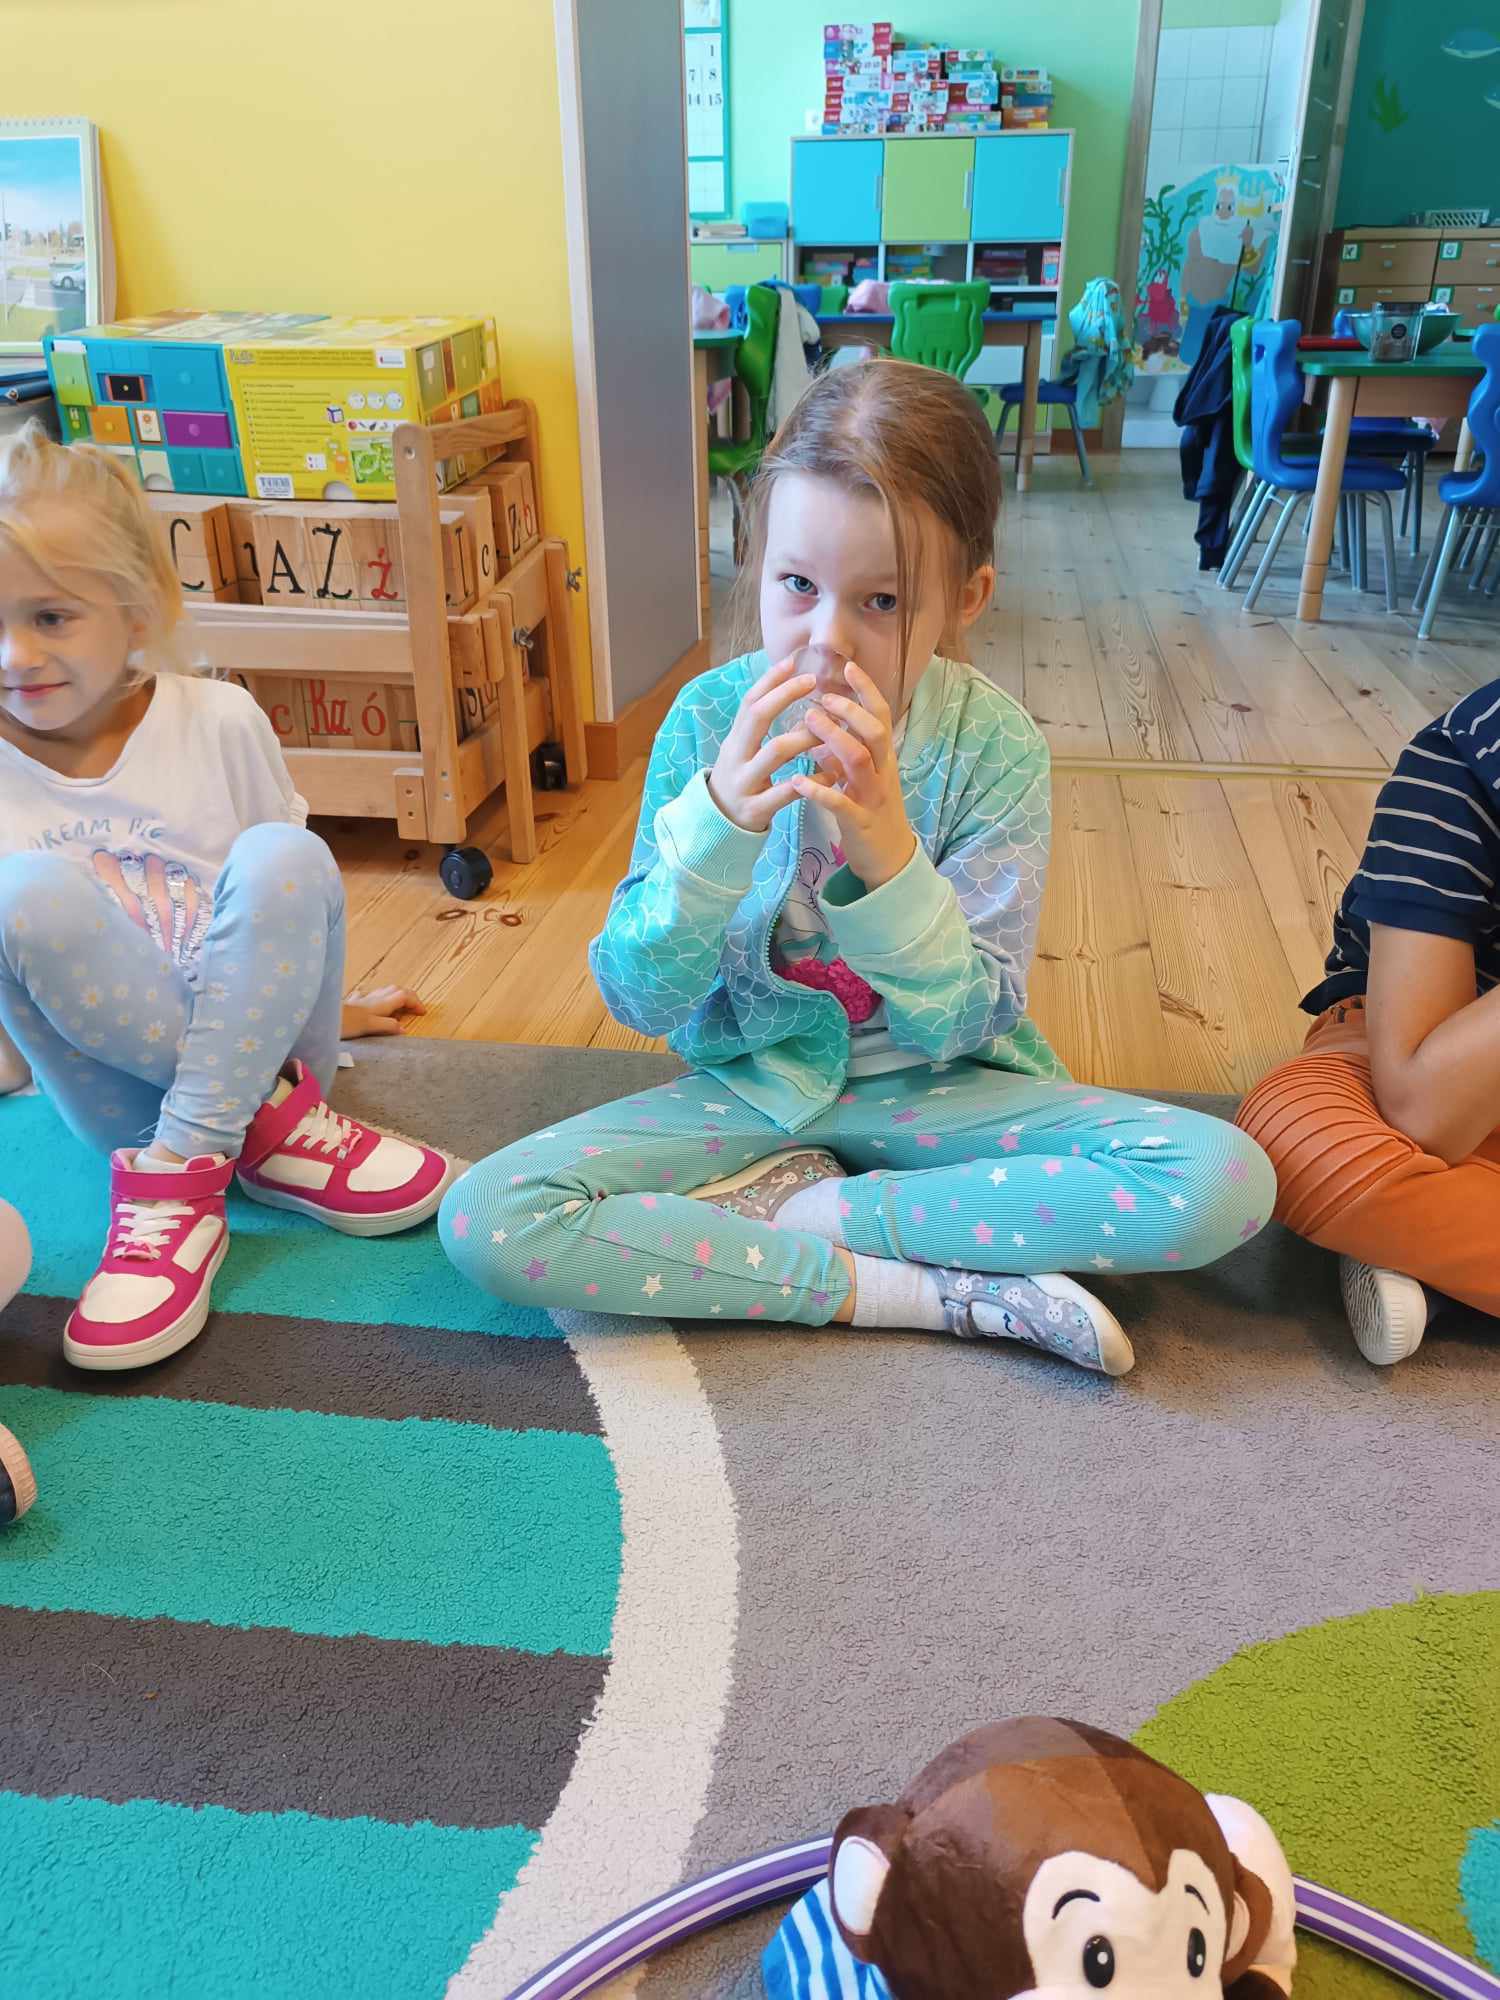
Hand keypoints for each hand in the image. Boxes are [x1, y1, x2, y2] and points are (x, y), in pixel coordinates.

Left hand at [341, 985, 425, 1038]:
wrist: (323, 1016)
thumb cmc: (347, 1023)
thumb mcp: (371, 1026)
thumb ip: (389, 1026)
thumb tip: (404, 1029)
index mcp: (382, 1003)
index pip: (405, 996)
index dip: (416, 1003)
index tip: (422, 1012)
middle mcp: (374, 998)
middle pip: (397, 990)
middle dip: (409, 996)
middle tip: (415, 1007)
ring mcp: (363, 999)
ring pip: (384, 991)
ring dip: (395, 995)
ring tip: (399, 1005)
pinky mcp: (353, 1002)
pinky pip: (369, 996)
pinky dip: (377, 998)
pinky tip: (372, 1002)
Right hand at [707, 653, 819, 832]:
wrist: (719, 825)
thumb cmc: (742, 780)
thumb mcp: (744, 750)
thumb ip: (762, 726)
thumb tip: (791, 690)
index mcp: (735, 739)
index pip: (749, 702)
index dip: (769, 680)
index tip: (792, 661)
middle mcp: (736, 756)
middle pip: (757, 718)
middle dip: (784, 696)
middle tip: (812, 682)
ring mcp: (744, 782)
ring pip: (775, 752)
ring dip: (804, 736)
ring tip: (829, 728)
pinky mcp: (755, 808)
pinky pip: (786, 791)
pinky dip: (812, 780)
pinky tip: (833, 773)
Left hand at [795, 662, 915, 890]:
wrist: (889, 858)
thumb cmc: (871, 812)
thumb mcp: (858, 777)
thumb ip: (840, 753)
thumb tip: (817, 729)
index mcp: (882, 757)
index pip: (880, 715)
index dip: (866, 690)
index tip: (848, 665)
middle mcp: (882, 771)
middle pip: (874, 731)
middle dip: (849, 710)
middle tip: (822, 697)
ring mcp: (873, 796)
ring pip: (859, 760)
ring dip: (834, 738)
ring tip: (808, 722)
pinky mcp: (860, 822)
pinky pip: (841, 803)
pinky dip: (820, 790)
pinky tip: (799, 781)